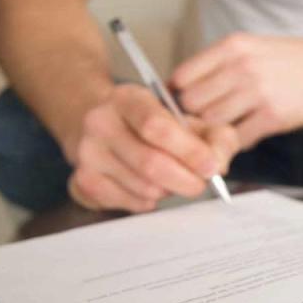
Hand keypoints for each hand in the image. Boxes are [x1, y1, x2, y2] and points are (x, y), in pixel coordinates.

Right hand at [67, 84, 239, 211]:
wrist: (107, 127)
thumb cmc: (157, 125)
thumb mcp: (190, 120)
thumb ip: (216, 137)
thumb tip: (218, 165)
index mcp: (128, 98)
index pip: (156, 126)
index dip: (189, 151)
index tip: (211, 167)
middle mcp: (100, 122)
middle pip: (150, 163)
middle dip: (185, 180)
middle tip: (200, 183)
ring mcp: (87, 153)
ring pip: (143, 188)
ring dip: (168, 190)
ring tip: (172, 179)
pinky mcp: (84, 181)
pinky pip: (129, 203)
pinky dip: (149, 202)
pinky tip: (150, 187)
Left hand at [171, 34, 302, 149]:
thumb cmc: (285, 60)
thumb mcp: (248, 48)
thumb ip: (216, 65)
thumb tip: (177, 91)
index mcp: (231, 47)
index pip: (183, 78)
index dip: (178, 97)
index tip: (183, 108)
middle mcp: (242, 67)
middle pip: (193, 104)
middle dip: (194, 118)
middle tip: (203, 125)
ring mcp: (258, 92)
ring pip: (213, 124)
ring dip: (215, 133)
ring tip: (225, 131)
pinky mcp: (273, 116)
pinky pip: (239, 138)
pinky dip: (237, 142)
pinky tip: (246, 133)